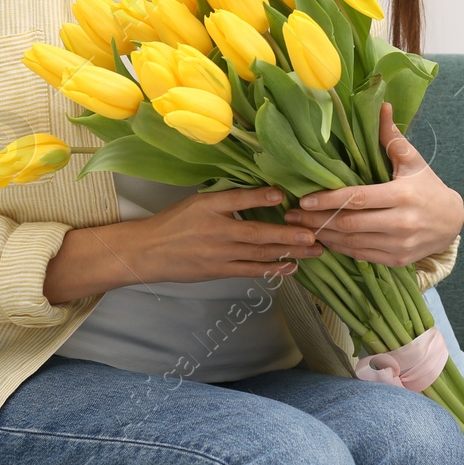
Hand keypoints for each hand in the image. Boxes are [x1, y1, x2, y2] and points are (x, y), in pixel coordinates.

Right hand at [129, 186, 323, 281]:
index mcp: (208, 207)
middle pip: (257, 232)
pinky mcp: (218, 271)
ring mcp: (218, 254)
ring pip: (259, 254)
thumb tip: (261, 193)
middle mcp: (215, 230)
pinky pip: (250, 271)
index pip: (237, 200)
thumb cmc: (175, 223)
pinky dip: (271, 269)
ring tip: (313, 250)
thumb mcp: (197, 202)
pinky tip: (290, 267)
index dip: (259, 197)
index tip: (282, 194)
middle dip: (288, 234)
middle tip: (314, 233)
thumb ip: (226, 199)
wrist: (149, 251)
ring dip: (288, 252)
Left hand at [282, 103, 463, 266]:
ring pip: (353, 243)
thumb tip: (382, 105)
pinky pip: (362, 256)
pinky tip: (325, 239)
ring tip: (302, 227)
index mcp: (402, 195)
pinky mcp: (397, 260)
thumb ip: (392, 137)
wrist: (452, 222)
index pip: (359, 198)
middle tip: (293, 214)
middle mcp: (401, 223)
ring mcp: (399, 245)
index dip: (329, 200)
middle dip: (318, 220)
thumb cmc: (428, 187)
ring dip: (325, 236)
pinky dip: (341, 249)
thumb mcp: (413, 160)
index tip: (305, 199)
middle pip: (351, 224)